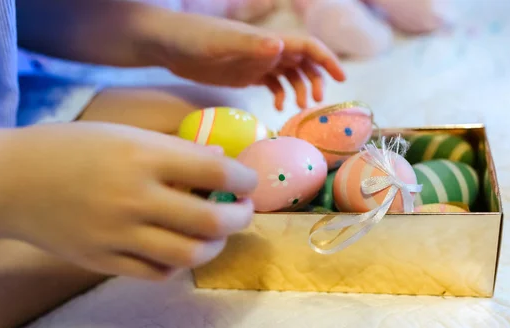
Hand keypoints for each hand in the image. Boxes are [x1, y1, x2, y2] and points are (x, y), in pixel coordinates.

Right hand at [0, 122, 256, 279]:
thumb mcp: (125, 135)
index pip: (215, 173)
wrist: (13, 182)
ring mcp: (119, 235)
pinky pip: (159, 273)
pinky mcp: (104, 262)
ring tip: (215, 235)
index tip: (249, 182)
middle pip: (212, 222)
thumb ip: (175, 152)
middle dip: (240, 218)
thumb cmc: (73, 149)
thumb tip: (222, 166)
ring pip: (190, 255)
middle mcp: (135, 198)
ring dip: (215, 246)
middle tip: (242, 212)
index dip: (244, 180)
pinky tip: (179, 249)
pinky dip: (179, 264)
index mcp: (142, 156)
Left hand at [138, 11, 346, 109]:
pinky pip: (272, 84)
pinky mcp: (246, 74)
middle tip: (315, 102)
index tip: (340, 79)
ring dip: (299, 89)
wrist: (169, 45)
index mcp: (267, 40)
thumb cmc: (193, 37)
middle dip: (315, 79)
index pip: (307, 46)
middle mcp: (267, 50)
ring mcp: (257, 62)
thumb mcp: (222, 43)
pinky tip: (277, 107)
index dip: (326, 60)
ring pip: (290, 75)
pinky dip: (280, 94)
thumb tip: (282, 46)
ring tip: (299, 108)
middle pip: (303, 63)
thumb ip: (251, 46)